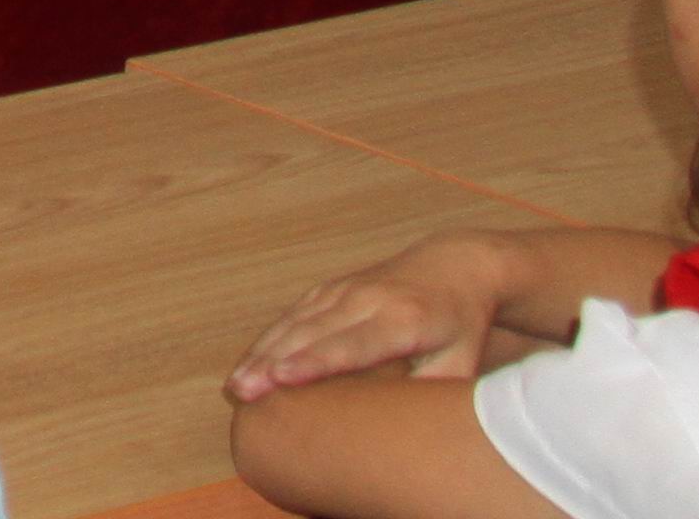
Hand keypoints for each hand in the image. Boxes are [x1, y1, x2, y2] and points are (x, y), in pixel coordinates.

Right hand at [231, 238, 513, 396]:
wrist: (454, 265)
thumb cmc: (459, 325)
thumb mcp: (461, 362)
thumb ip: (430, 394)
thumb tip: (401, 432)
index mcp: (403, 320)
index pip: (351, 345)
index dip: (313, 362)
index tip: (281, 378)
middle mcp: (367, 300)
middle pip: (311, 334)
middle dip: (273, 362)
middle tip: (243, 392)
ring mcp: (344, 290)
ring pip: (294, 323)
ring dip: (261, 353)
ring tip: (237, 385)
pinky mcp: (330, 288)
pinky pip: (293, 314)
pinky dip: (268, 339)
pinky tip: (250, 362)